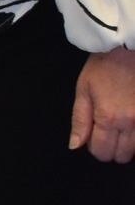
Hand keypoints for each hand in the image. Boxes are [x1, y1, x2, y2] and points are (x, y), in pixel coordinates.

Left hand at [70, 47, 134, 161]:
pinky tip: (131, 123)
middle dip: (111, 147)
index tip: (93, 134)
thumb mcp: (83, 89)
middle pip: (122, 156)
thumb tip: (75, 145)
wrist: (128, 49)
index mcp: (109, 117)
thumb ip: (80, 120)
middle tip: (106, 129)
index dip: (94, 147)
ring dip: (127, 144)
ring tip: (120, 125)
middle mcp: (131, 123)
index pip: (102, 152)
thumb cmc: (103, 66)